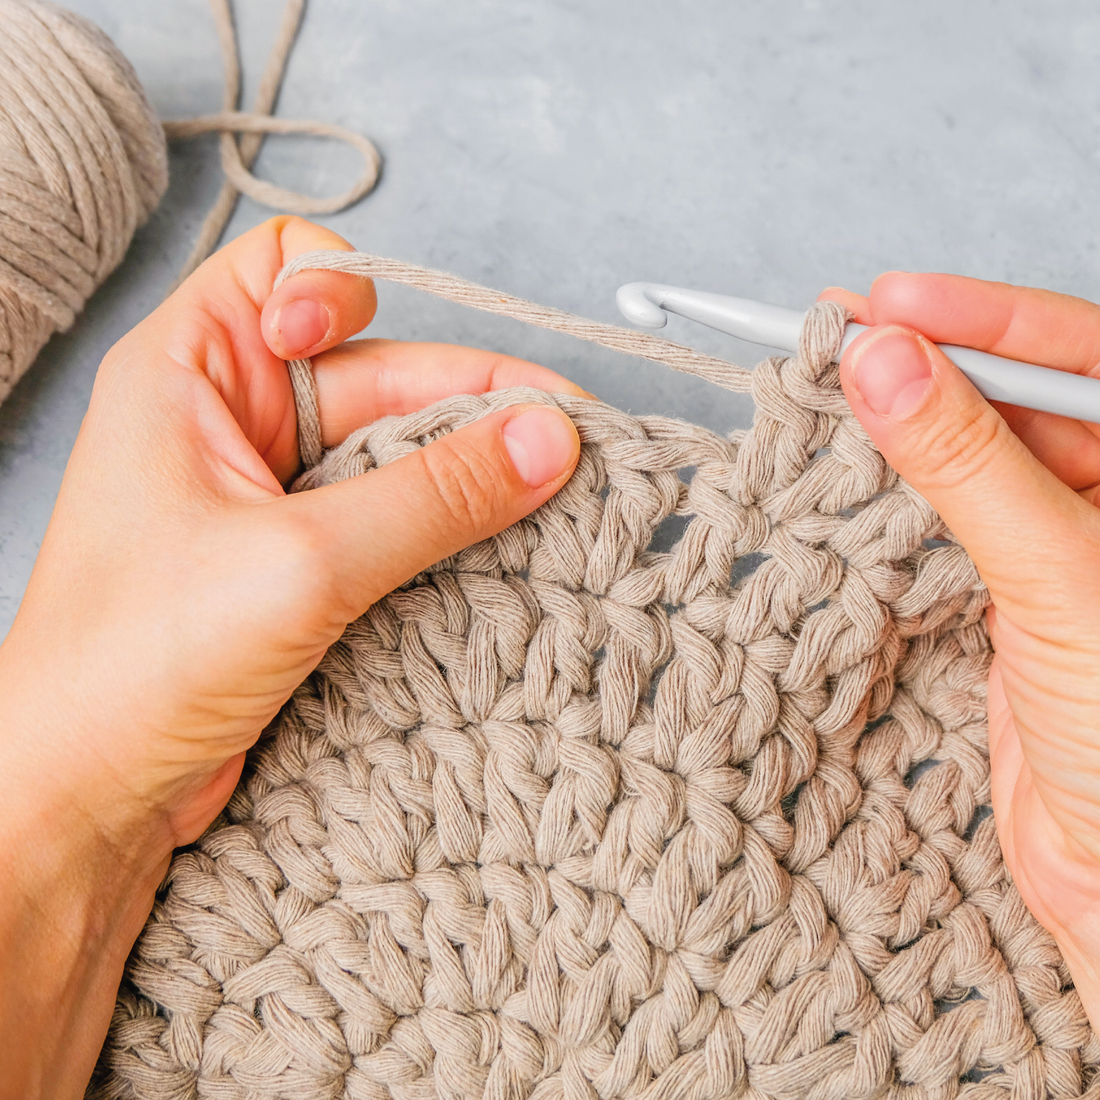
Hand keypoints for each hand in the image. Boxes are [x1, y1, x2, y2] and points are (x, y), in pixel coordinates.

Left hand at [0, 216, 581, 1098]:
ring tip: (550, 496)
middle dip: (467, 400)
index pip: (287, 268)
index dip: (344, 290)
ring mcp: (271, 494)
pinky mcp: (302, 559)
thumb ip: (434, 496)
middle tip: (561, 441)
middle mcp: (233, 420)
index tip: (379, 348)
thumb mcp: (303, 564)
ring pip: (396, 449)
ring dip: (468, 472)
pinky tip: (500, 547)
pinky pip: (392, 517)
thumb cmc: (132, 667)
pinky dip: (445, 528)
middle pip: (378, 370)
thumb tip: (544, 440)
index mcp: (191, 372)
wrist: (88, 798)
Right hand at [821, 273, 1099, 1028]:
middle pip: (1024, 401)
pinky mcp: (1012, 604)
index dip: (992, 319)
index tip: (895, 299)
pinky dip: (897, 503)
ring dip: (908, 434)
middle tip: (843, 339)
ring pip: (978, 464)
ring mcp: (1065, 554)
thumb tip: (888, 365)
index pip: (1090, 356)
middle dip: (936, 366)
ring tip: (831, 398)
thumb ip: (970, 467)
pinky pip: (950, 526)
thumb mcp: (1062, 581)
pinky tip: (853, 480)